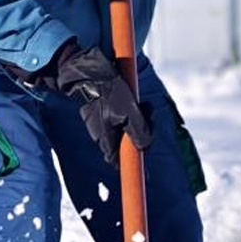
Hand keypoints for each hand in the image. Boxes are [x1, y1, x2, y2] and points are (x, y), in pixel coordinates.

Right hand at [21, 41, 151, 166]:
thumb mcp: (130, 112)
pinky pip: (118, 118)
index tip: (141, 169)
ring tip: (143, 105)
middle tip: (149, 117)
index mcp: (105, 138)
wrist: (91, 72)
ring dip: (136, 119)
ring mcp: (99, 123)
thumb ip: (139, 131)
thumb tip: (145, 147)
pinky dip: (128, 112)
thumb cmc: (110, 92)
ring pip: (123, 128)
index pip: (116, 161)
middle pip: (124, 143)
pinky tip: (132, 99)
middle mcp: (100, 134)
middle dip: (139, 133)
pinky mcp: (100, 112)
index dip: (128, 165)